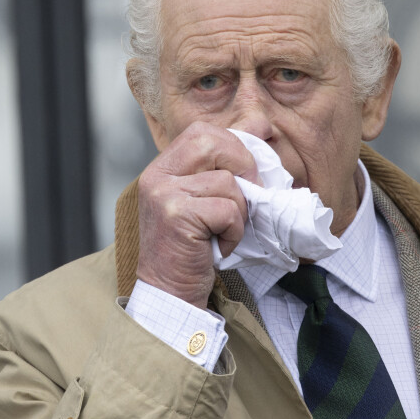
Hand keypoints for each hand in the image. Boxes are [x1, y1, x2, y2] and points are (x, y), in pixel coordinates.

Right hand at [136, 123, 259, 308]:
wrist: (170, 293)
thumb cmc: (194, 249)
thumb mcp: (206, 201)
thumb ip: (225, 166)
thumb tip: (262, 125)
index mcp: (163, 168)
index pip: (203, 132)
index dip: (235, 144)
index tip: (251, 171)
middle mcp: (157, 176)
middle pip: (212, 142)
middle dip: (243, 166)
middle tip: (249, 198)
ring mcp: (163, 194)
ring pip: (227, 181)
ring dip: (239, 212)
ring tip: (225, 232)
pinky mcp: (176, 215)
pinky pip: (227, 209)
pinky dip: (234, 231)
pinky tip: (219, 246)